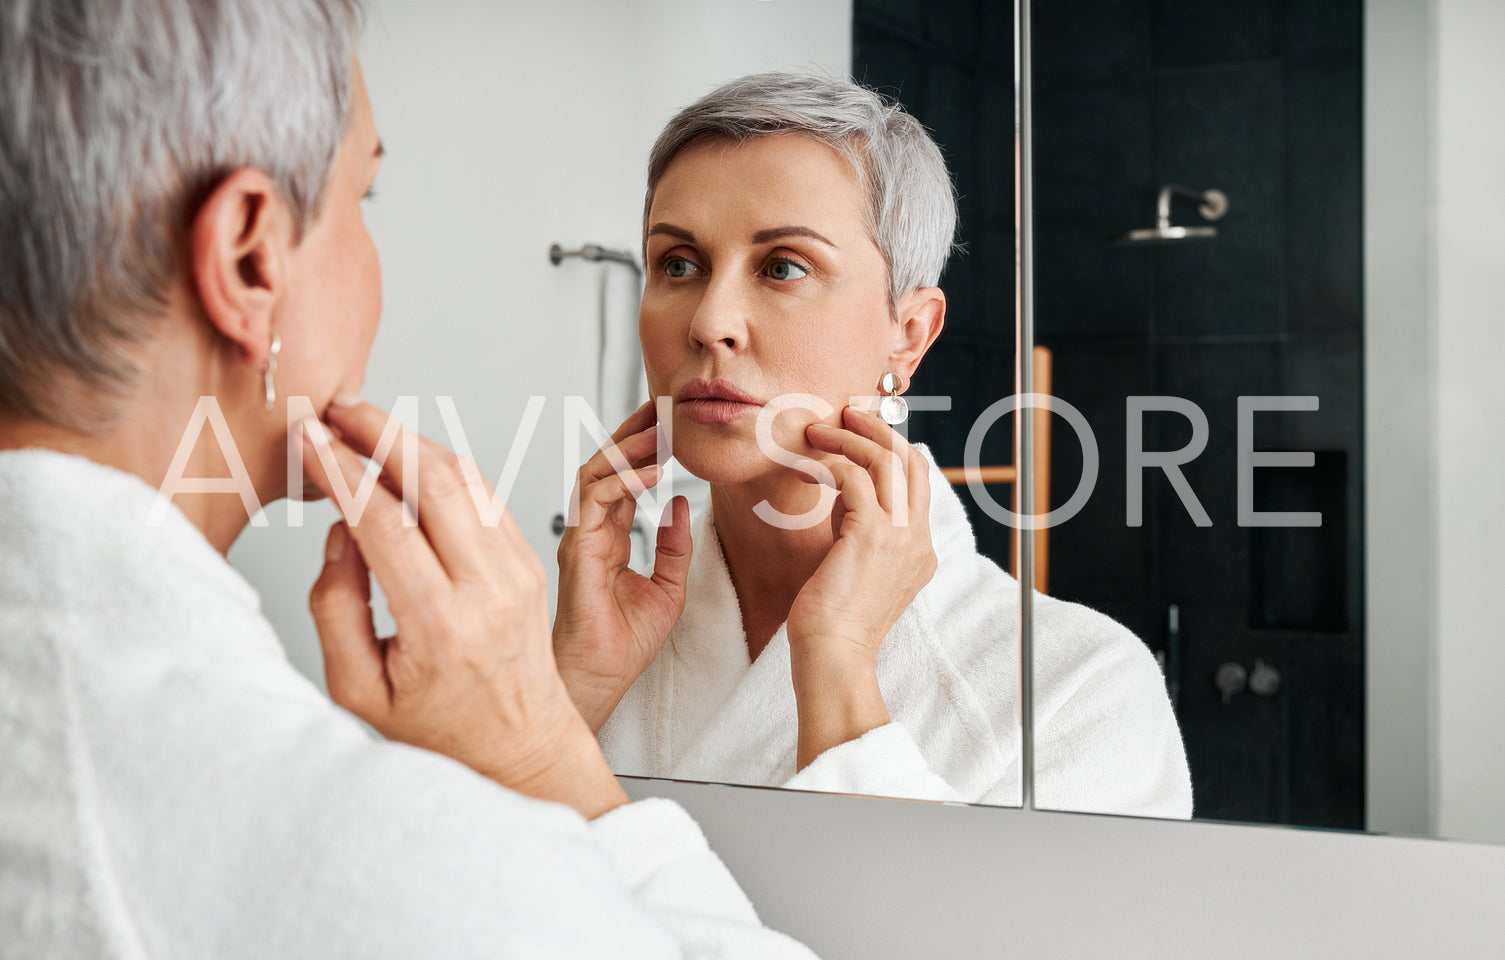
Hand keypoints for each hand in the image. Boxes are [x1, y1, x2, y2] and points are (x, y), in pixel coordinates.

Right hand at [303, 400, 626, 819]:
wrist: (521, 748)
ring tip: (364, 423)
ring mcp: (517, 572)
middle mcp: (487, 590)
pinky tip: (409, 457)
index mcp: (439, 625)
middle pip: (432, 481)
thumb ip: (336, 606)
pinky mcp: (530, 563)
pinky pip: (486, 496)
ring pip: (465, 478)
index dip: (342, 470)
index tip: (310, 440)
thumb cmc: (439, 729)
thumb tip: (340, 532)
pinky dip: (445, 466)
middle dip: (379, 432)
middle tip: (336, 408)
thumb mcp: (358, 688)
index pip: (384, 521)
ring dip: (412, 440)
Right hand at [553, 401, 692, 731]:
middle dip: (633, 433)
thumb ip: (672, 545)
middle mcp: (590, 532)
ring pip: (596, 474)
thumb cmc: (623, 644)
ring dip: (628, 448)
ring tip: (660, 429)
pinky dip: (622, 481)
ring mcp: (580, 538)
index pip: (622, 478)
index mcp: (608, 537)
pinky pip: (595, 501)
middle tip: (664, 407)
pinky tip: (651, 471)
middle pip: (606, 465)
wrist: (602, 679)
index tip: (670, 424)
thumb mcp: (668, 587)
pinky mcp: (578, 550)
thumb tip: (678, 502)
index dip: (644, 448)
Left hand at [786, 406, 938, 767]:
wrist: (833, 656)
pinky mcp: (870, 536)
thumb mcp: (855, 566)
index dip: (891, 447)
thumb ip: (858, 527)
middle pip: (911, 459)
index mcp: (919, 549)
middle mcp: (917, 539)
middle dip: (877, 429)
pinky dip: (827, 463)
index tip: (858, 432)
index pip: (918, 480)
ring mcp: (899, 537)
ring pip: (885, 460)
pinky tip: (804, 467)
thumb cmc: (832, 620)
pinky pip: (852, 477)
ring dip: (848, 438)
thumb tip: (843, 487)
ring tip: (816, 431)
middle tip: (844, 414)